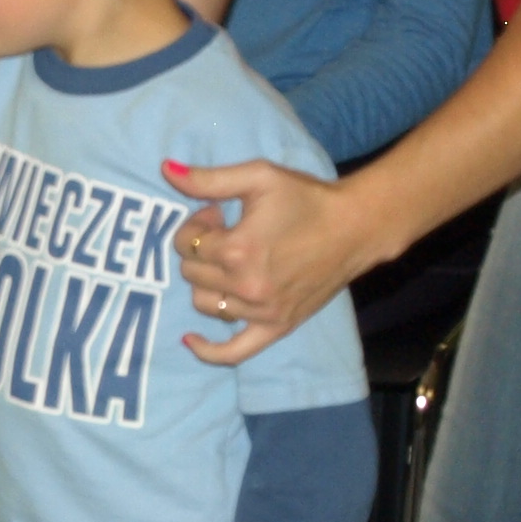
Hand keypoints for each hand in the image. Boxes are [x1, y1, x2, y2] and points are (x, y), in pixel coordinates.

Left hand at [166, 158, 374, 366]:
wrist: (355, 227)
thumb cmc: (306, 198)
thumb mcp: (258, 177)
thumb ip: (208, 179)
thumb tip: (165, 170)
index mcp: (237, 249)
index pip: (186, 244)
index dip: (196, 224)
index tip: (218, 214)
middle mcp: (246, 286)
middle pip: (191, 273)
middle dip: (200, 249)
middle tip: (226, 233)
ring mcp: (261, 311)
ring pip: (204, 304)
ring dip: (207, 281)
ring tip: (230, 262)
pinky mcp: (277, 327)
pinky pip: (233, 352)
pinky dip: (209, 350)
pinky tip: (190, 341)